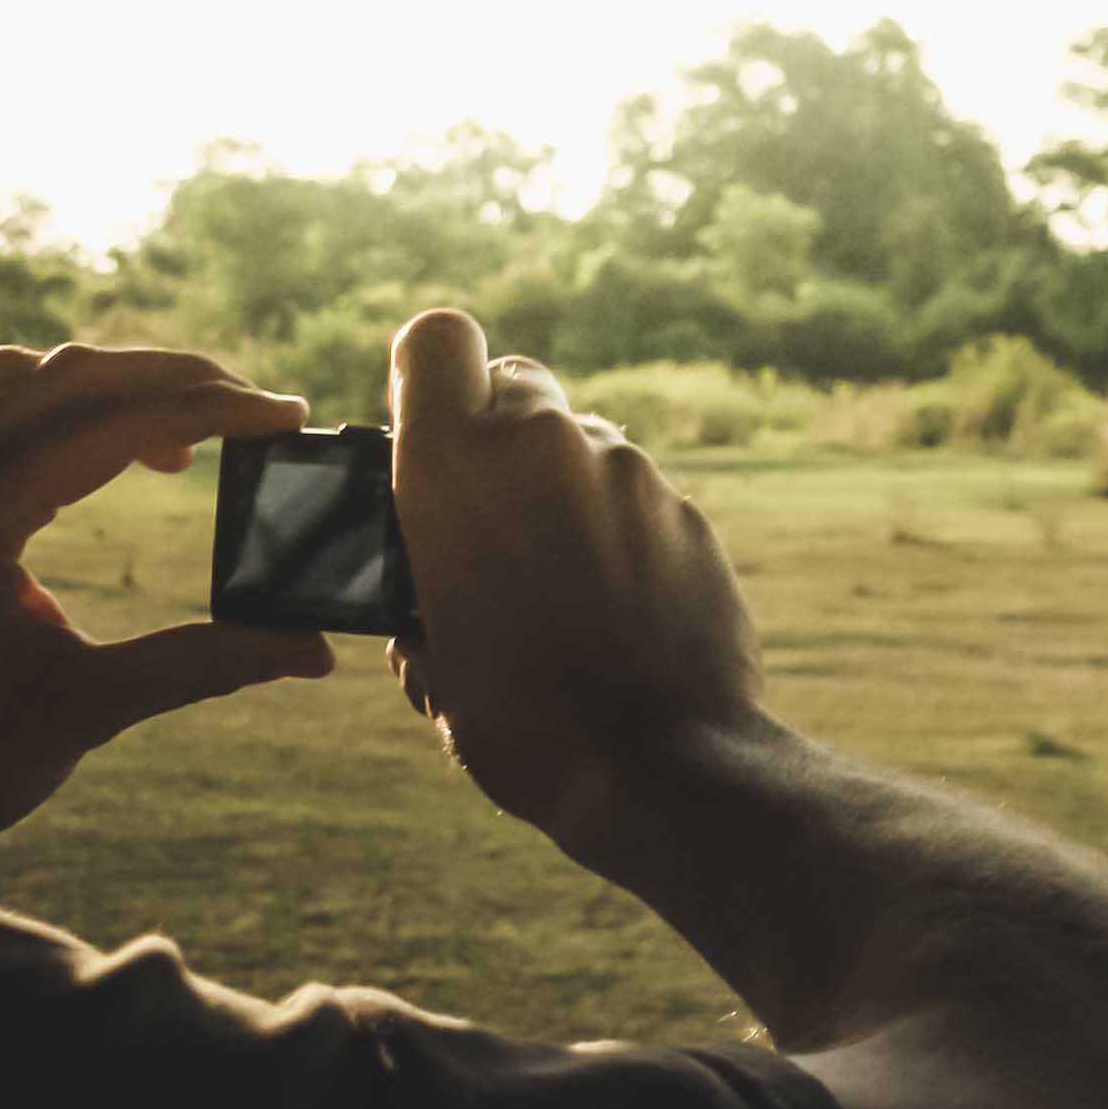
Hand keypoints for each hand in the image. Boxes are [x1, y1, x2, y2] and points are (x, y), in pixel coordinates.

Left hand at [0, 345, 331, 883]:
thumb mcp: (88, 709)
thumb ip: (203, 664)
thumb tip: (310, 650)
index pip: (113, 421)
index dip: (214, 410)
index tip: (288, 414)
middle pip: (73, 376)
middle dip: (176, 380)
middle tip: (260, 411)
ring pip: (26, 380)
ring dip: (114, 386)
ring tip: (187, 435)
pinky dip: (60, 411)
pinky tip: (102, 454)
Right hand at [384, 308, 770, 866]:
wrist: (660, 769)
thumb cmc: (522, 724)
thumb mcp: (434, 665)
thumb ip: (420, 598)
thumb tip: (424, 602)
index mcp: (455, 465)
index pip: (437, 339)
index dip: (428, 377)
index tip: (427, 433)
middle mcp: (545, 443)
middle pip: (515, 381)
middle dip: (498, 432)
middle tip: (489, 514)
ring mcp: (628, 471)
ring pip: (580, 442)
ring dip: (560, 489)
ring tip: (557, 587)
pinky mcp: (687, 510)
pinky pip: (635, 496)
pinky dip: (617, 532)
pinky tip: (616, 610)